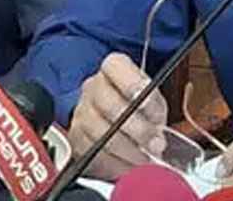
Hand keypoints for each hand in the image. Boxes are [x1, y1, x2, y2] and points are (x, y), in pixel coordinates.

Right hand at [67, 52, 168, 179]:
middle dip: (136, 128)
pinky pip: (92, 154)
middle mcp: (93, 88)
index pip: (115, 66)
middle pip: (107, 104)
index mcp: (114, 69)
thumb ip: (155, 112)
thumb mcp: (154, 102)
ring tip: (146, 160)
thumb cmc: (138, 109)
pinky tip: (130, 167)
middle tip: (155, 143)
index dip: (132, 83)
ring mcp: (81, 113)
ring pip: (99, 132)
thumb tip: (157, 136)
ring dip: (127, 151)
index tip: (148, 103)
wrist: (117, 124)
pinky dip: (115, 165)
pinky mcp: (76, 139)